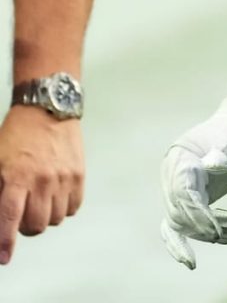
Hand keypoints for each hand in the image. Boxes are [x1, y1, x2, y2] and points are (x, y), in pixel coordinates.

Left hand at [0, 106, 84, 264]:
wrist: (48, 109)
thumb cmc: (17, 136)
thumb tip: (1, 216)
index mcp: (17, 177)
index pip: (9, 220)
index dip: (5, 243)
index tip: (4, 257)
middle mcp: (42, 180)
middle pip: (35, 225)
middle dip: (26, 225)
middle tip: (23, 211)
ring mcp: (63, 177)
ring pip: (55, 219)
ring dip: (46, 216)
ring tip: (40, 200)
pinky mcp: (79, 174)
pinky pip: (73, 207)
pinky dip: (64, 207)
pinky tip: (56, 195)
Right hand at [159, 109, 226, 269]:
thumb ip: (226, 152)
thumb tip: (213, 163)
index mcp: (181, 156)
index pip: (183, 192)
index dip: (198, 213)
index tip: (216, 230)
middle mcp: (173, 172)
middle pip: (179, 211)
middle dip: (203, 226)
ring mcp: (177, 185)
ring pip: (181, 221)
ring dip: (205, 232)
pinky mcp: (187, 196)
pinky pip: (177, 224)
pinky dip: (184, 242)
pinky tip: (192, 261)